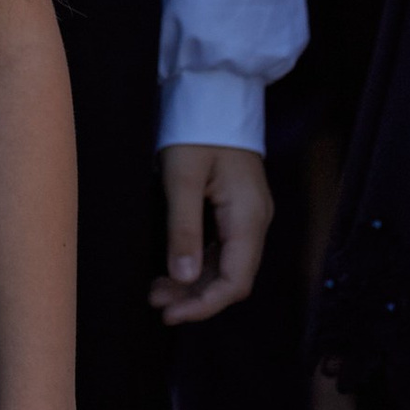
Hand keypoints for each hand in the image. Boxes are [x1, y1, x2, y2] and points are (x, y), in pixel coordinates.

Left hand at [149, 143, 271, 323]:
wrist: (213, 94)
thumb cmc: (196, 130)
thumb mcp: (182, 179)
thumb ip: (183, 229)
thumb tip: (183, 277)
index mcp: (249, 217)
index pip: (236, 281)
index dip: (204, 305)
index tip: (169, 314)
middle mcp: (255, 221)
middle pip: (232, 278)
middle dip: (194, 297)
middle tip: (153, 301)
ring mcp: (247, 216)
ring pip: (225, 265)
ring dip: (193, 283)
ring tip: (155, 290)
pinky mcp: (234, 209)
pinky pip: (221, 249)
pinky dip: (196, 263)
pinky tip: (170, 269)